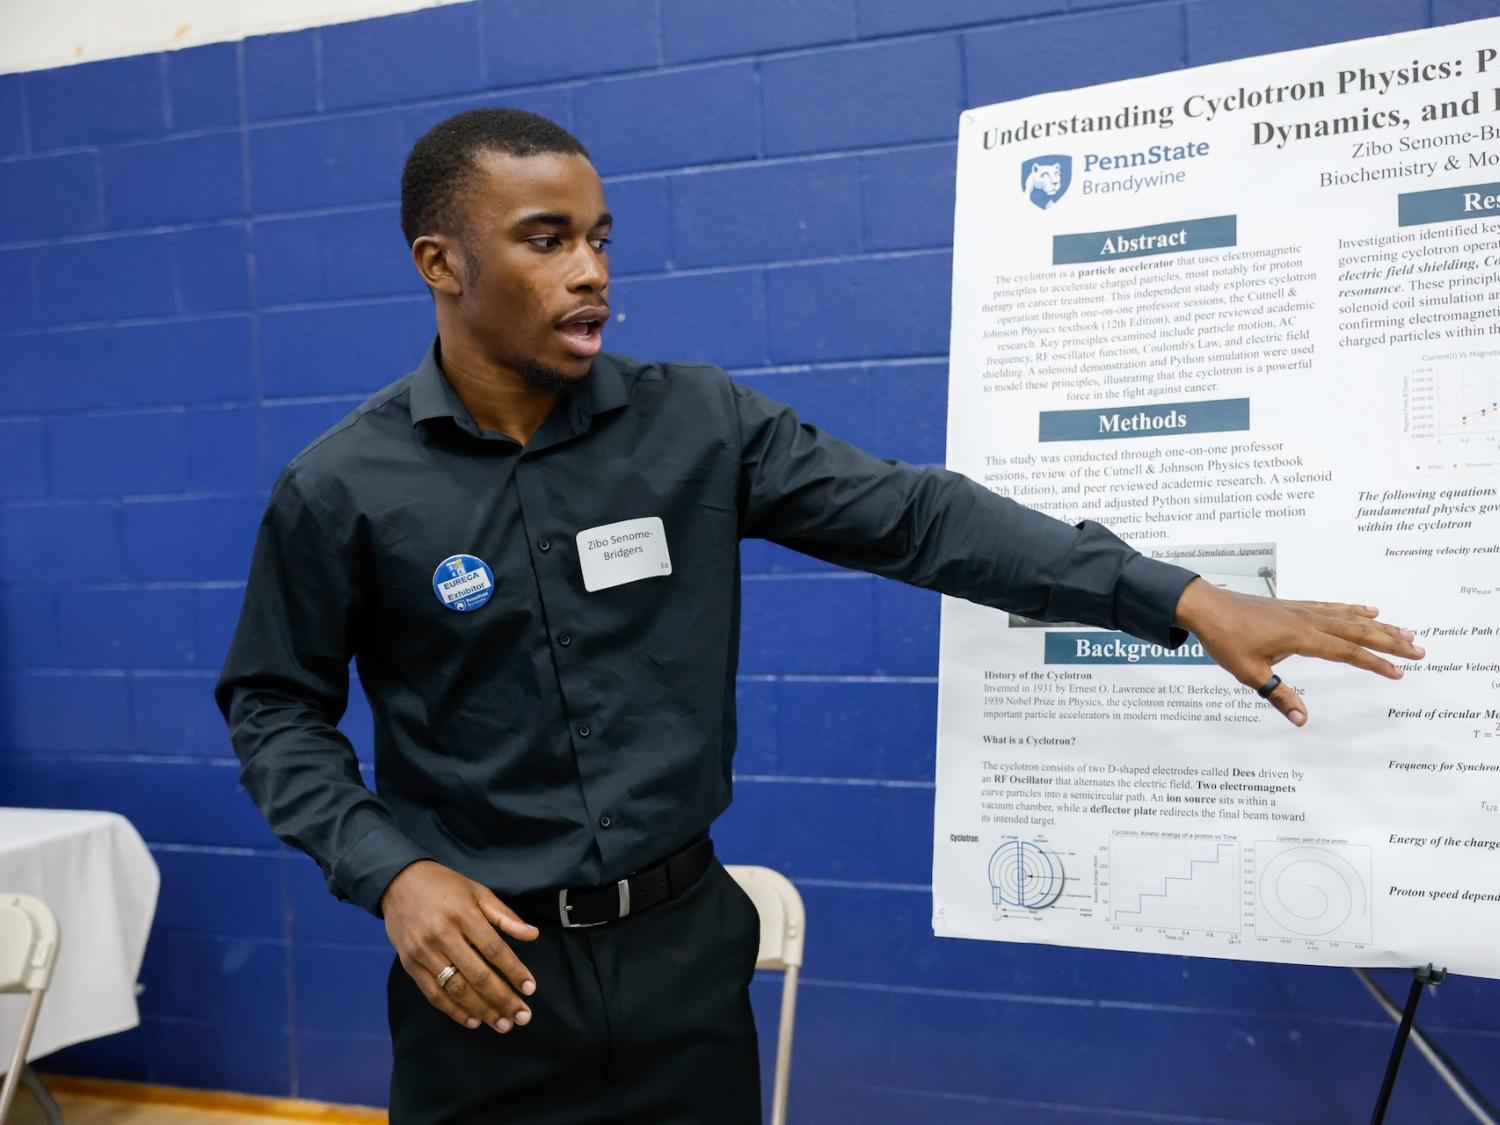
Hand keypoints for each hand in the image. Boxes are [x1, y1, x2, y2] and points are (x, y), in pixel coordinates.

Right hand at [380, 860, 538, 1032]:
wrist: (398, 882)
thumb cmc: (444, 886)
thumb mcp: (477, 891)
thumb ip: (504, 915)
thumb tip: (532, 935)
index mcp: (463, 914)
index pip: (494, 949)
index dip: (513, 971)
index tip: (530, 989)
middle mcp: (442, 936)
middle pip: (477, 974)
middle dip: (502, 999)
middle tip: (522, 1017)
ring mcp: (423, 952)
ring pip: (456, 989)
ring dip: (482, 1010)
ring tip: (502, 1024)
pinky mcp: (410, 965)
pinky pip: (433, 993)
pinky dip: (453, 1010)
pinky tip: (473, 1020)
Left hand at [1172, 578, 1424, 726]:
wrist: (1206, 607)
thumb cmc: (1225, 639)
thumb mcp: (1249, 673)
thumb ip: (1279, 695)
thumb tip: (1302, 720)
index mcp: (1300, 637)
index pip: (1347, 652)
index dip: (1375, 663)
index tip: (1399, 673)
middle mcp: (1307, 620)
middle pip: (1357, 631)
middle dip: (1390, 641)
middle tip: (1419, 650)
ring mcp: (1302, 610)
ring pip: (1349, 617)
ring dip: (1379, 625)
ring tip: (1405, 631)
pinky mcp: (1294, 607)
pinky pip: (1332, 607)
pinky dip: (1353, 610)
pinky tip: (1367, 611)